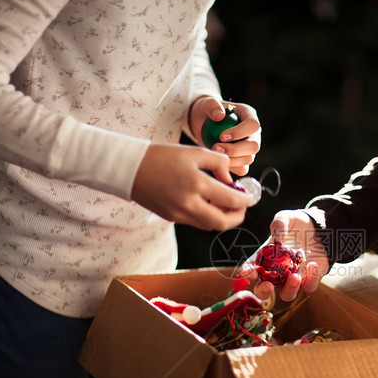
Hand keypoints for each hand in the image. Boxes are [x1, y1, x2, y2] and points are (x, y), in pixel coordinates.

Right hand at [131, 143, 252, 230]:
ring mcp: (179, 214)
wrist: (129, 169)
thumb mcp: (193, 152)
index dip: (245, 200)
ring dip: (222, 218)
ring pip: (209, 225)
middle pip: (222, 222)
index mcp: (196, 184)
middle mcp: (189, 203)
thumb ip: (218, 163)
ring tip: (225, 204)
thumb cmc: (161, 156)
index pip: (231, 199)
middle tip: (240, 206)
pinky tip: (208, 203)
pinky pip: (196, 222)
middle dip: (237, 216)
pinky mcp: (171, 217)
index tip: (249, 196)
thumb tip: (230, 179)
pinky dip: (206, 216)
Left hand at [189, 96, 260, 175]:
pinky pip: (241, 169)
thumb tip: (219, 116)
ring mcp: (249, 148)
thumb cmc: (207, 112)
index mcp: (249, 116)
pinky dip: (230, 168)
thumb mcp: (206, 104)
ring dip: (231, 160)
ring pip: (248, 159)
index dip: (240, 132)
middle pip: (254, 146)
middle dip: (235, 150)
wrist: (204, 125)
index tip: (221, 136)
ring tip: (213, 153)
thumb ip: (212, 105)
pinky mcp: (242, 160)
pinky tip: (217, 162)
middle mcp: (253, 133)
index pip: (253, 126)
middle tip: (215, 147)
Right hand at [242, 209, 329, 301]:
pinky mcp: (309, 280)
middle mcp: (276, 273)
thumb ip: (279, 223)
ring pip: (287, 294)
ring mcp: (292, 278)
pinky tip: (313, 265)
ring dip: (289, 289)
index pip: (251, 269)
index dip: (247, 273)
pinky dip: (311, 279)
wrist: (318, 229)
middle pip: (264, 290)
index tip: (249, 272)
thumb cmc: (296, 224)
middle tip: (267, 286)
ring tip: (295, 277)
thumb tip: (278, 236)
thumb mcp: (286, 218)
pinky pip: (309, 286)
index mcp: (265, 259)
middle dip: (263, 291)